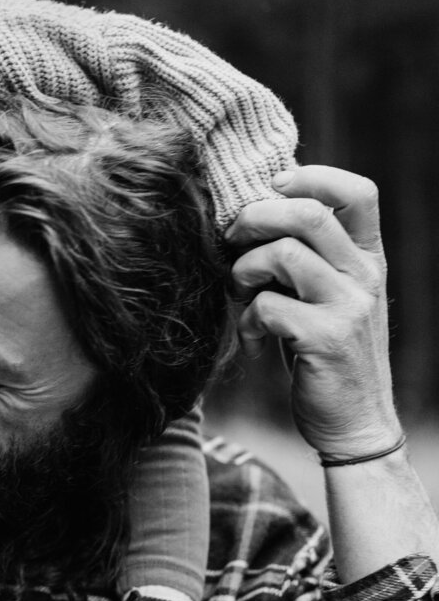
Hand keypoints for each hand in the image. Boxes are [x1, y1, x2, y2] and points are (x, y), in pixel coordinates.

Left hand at [227, 167, 400, 458]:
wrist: (355, 422)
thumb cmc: (327, 353)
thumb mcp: (329, 296)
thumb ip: (309, 257)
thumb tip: (253, 213)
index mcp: (367, 258)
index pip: (359, 192)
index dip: (312, 177)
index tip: (273, 188)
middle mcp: (364, 275)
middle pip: (308, 213)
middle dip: (255, 218)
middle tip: (232, 239)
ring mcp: (349, 306)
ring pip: (283, 253)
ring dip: (245, 270)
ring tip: (241, 293)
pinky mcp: (326, 339)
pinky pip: (268, 306)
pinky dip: (247, 319)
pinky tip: (253, 338)